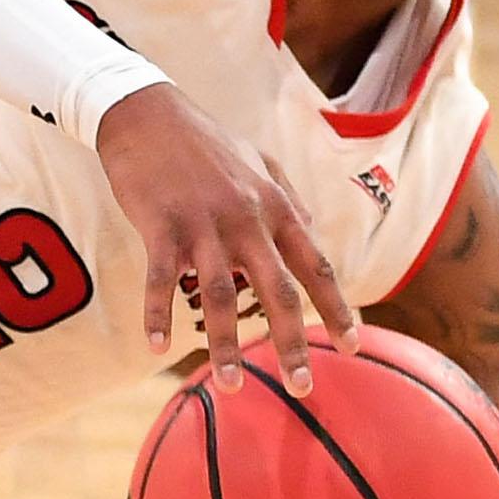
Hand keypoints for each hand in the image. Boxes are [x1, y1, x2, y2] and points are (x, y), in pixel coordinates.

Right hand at [95, 83, 360, 391]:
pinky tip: (155, 346)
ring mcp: (202, 222)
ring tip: (230, 386)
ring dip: (224, 344)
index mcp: (274, 205)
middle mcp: (246, 218)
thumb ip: (288, 195)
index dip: (336, 308)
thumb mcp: (257, 160)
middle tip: (302, 387)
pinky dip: (157, 315)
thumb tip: (312, 229)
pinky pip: (160, 280)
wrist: (146, 111)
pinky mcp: (160, 225)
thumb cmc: (203, 140)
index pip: (316, 265)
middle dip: (291, 343)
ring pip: (217, 294)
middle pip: (276, 290)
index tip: (352, 346)